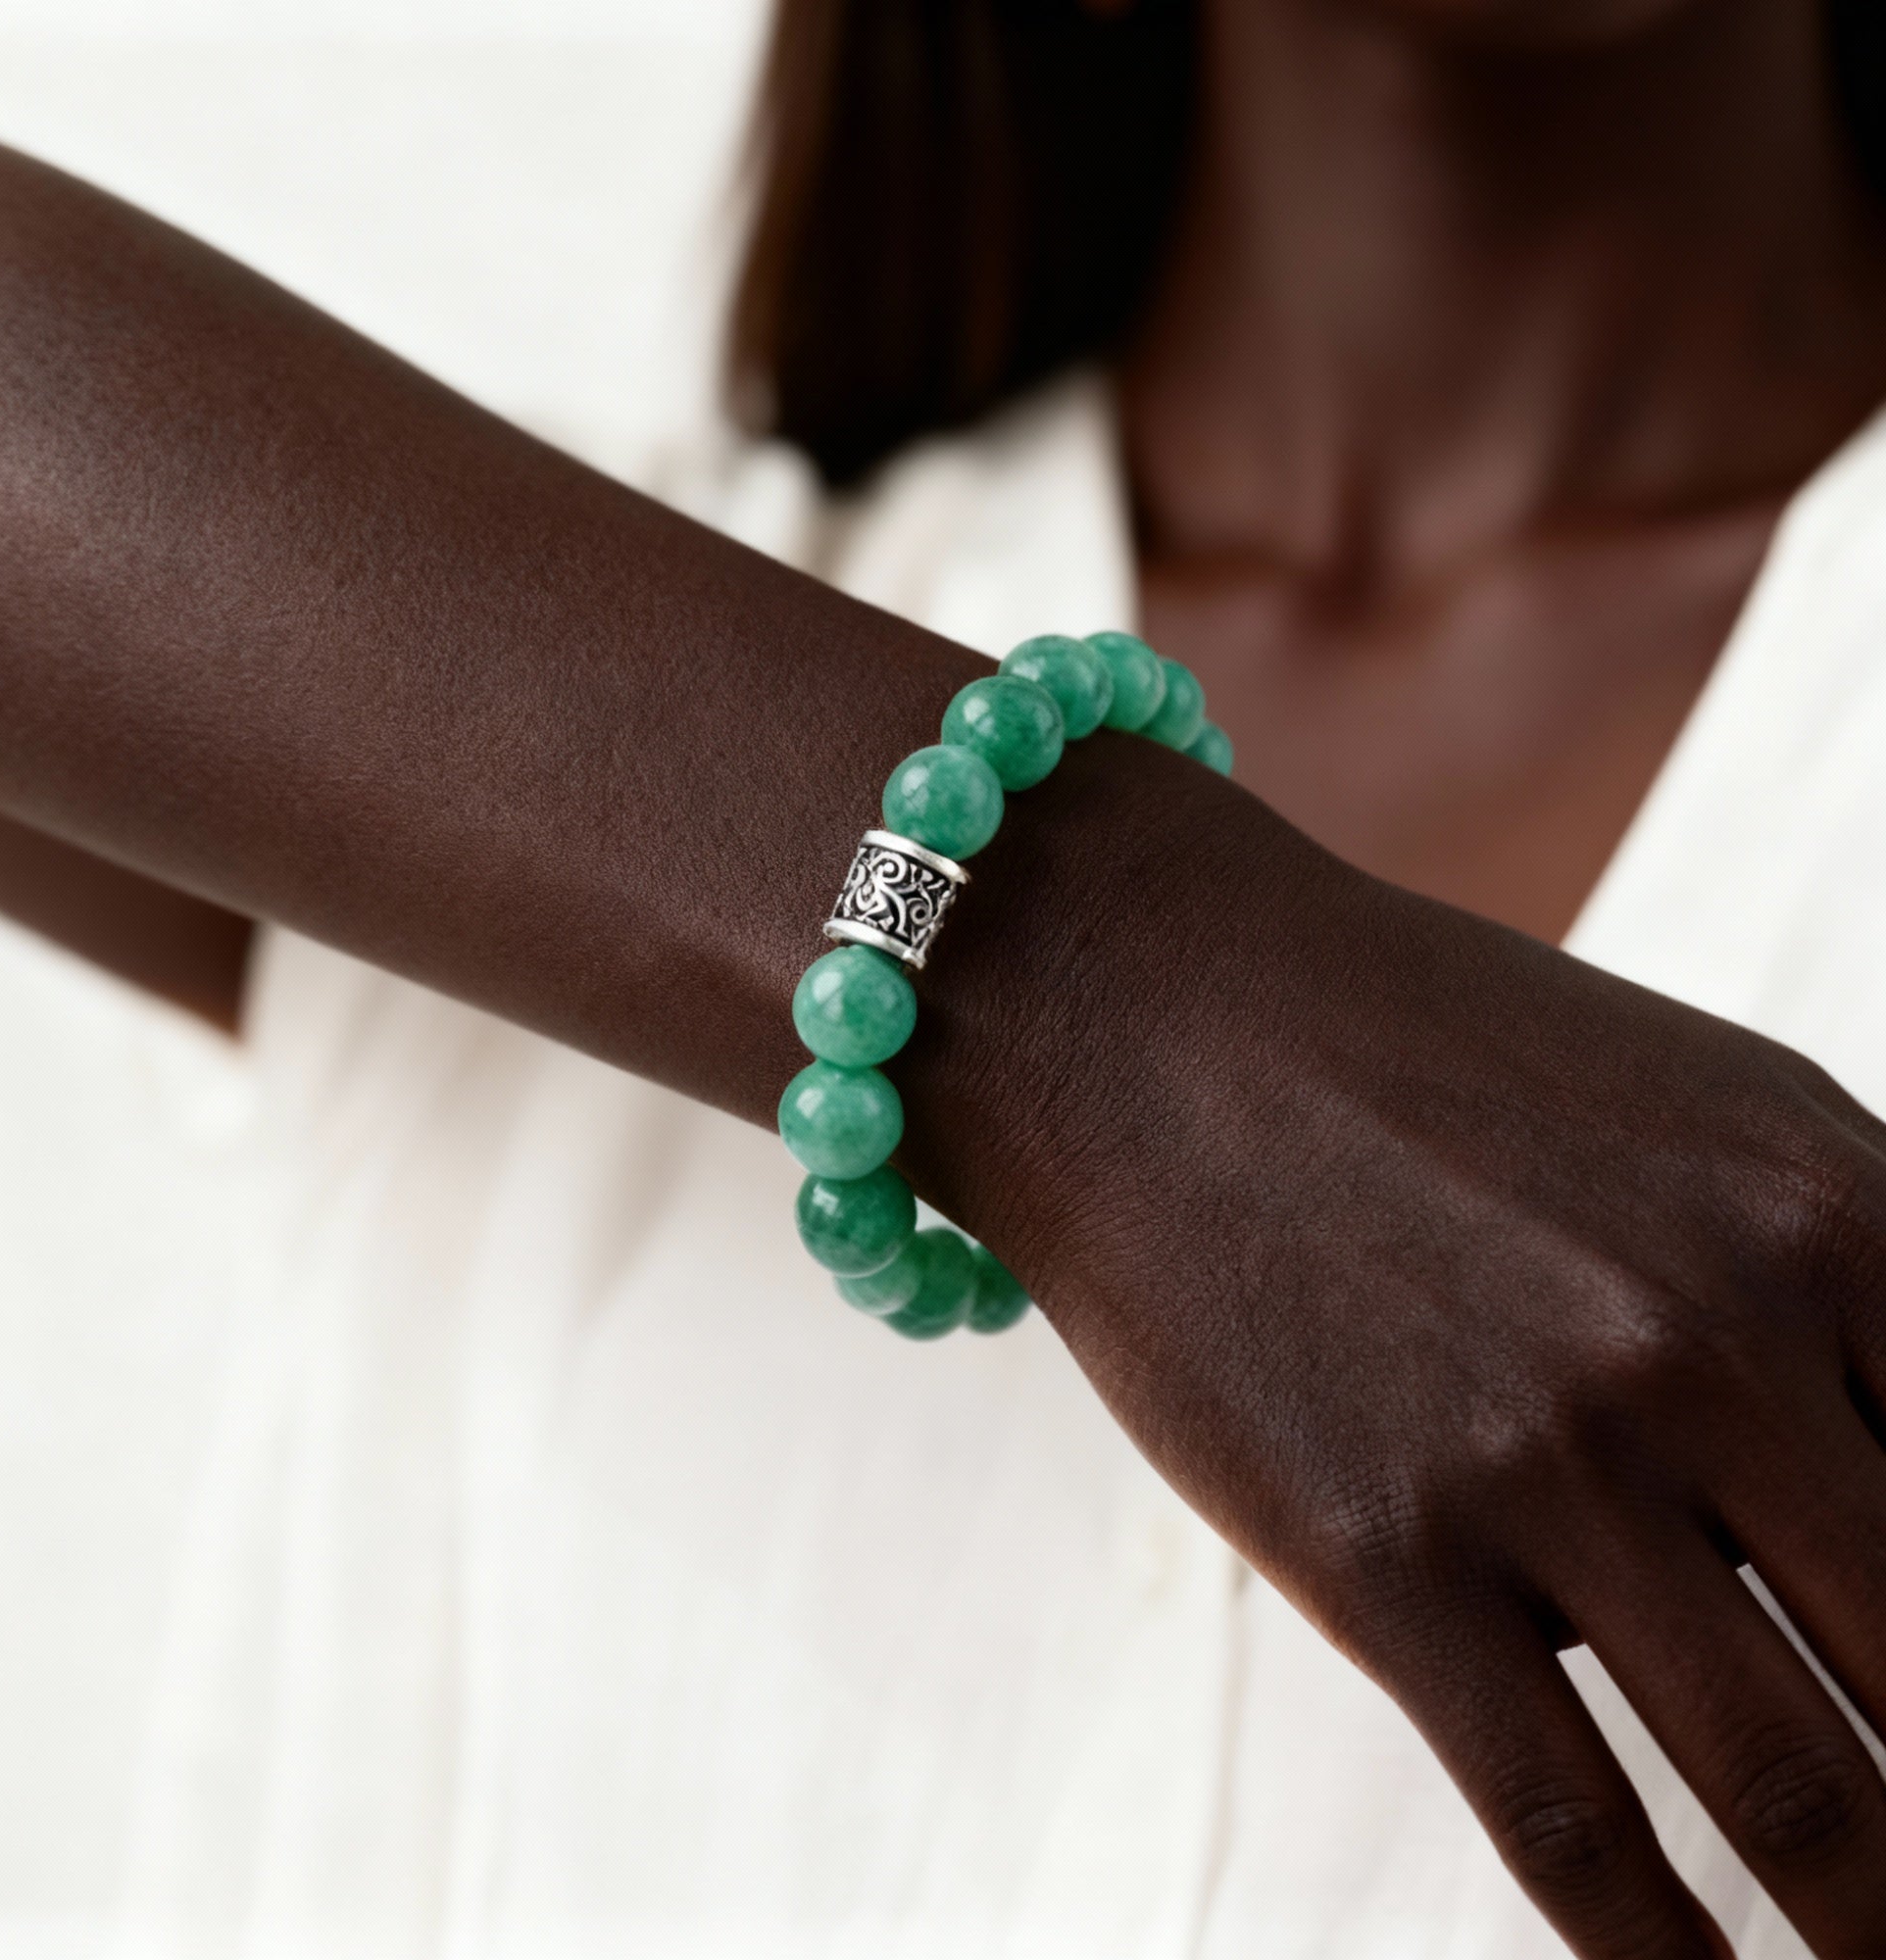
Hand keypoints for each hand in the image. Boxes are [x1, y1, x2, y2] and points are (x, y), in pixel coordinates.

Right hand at [906, 735, 1885, 1959]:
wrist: (1144, 1007)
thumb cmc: (1420, 1053)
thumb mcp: (1702, 1111)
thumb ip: (1865, 1285)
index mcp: (1830, 1216)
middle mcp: (1715, 1345)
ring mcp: (1543, 1456)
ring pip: (1803, 1793)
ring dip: (1877, 1927)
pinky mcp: (1380, 1552)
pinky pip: (1575, 1825)